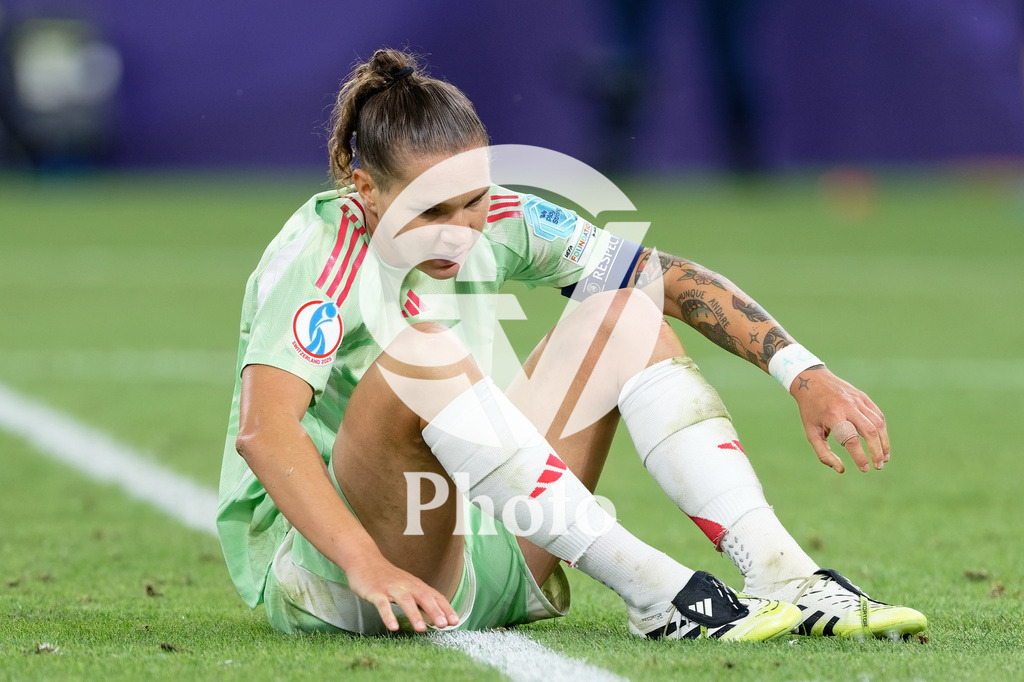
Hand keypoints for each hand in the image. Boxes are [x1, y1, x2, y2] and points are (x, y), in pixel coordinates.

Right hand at [345, 555, 459, 631]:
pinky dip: (388, 616)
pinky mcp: (376, 592)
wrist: (364, 559)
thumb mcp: (406, 585)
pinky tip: (393, 627)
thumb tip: (436, 615)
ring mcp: (391, 588)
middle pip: (424, 597)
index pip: (435, 596)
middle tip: (443, 625)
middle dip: (435, 611)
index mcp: (415, 585)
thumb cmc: (387, 577)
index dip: (445, 608)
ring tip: (421, 630)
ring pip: (405, 601)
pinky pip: (382, 604)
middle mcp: (406, 585)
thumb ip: (420, 599)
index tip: (455, 621)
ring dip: (414, 615)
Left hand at [790, 366, 889, 473]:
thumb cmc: (810, 410)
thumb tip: (841, 470)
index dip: (860, 456)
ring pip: (878, 423)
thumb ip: (823, 453)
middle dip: (877, 451)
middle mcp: (847, 407)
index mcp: (833, 416)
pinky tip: (882, 442)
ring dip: (884, 443)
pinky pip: (878, 415)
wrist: (812, 381)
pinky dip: (882, 430)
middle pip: (869, 431)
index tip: (865, 469)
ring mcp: (858, 400)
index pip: (851, 440)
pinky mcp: (864, 397)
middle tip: (878, 466)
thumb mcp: (811, 432)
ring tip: (884, 458)